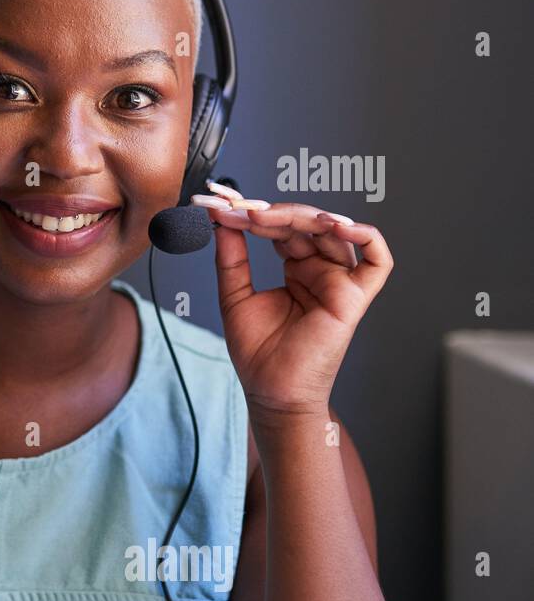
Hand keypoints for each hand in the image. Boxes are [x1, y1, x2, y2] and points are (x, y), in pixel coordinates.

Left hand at [193, 182, 393, 418]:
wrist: (269, 390)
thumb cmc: (257, 353)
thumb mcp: (235, 295)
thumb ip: (232, 258)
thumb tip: (223, 222)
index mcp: (297, 270)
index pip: (284, 229)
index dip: (258, 216)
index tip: (225, 209)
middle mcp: (321, 272)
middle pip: (308, 225)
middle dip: (274, 212)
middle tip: (241, 209)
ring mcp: (339, 283)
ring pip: (334, 233)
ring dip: (301, 217)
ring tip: (265, 216)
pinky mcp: (354, 298)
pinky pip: (378, 260)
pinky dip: (365, 236)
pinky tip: (335, 225)